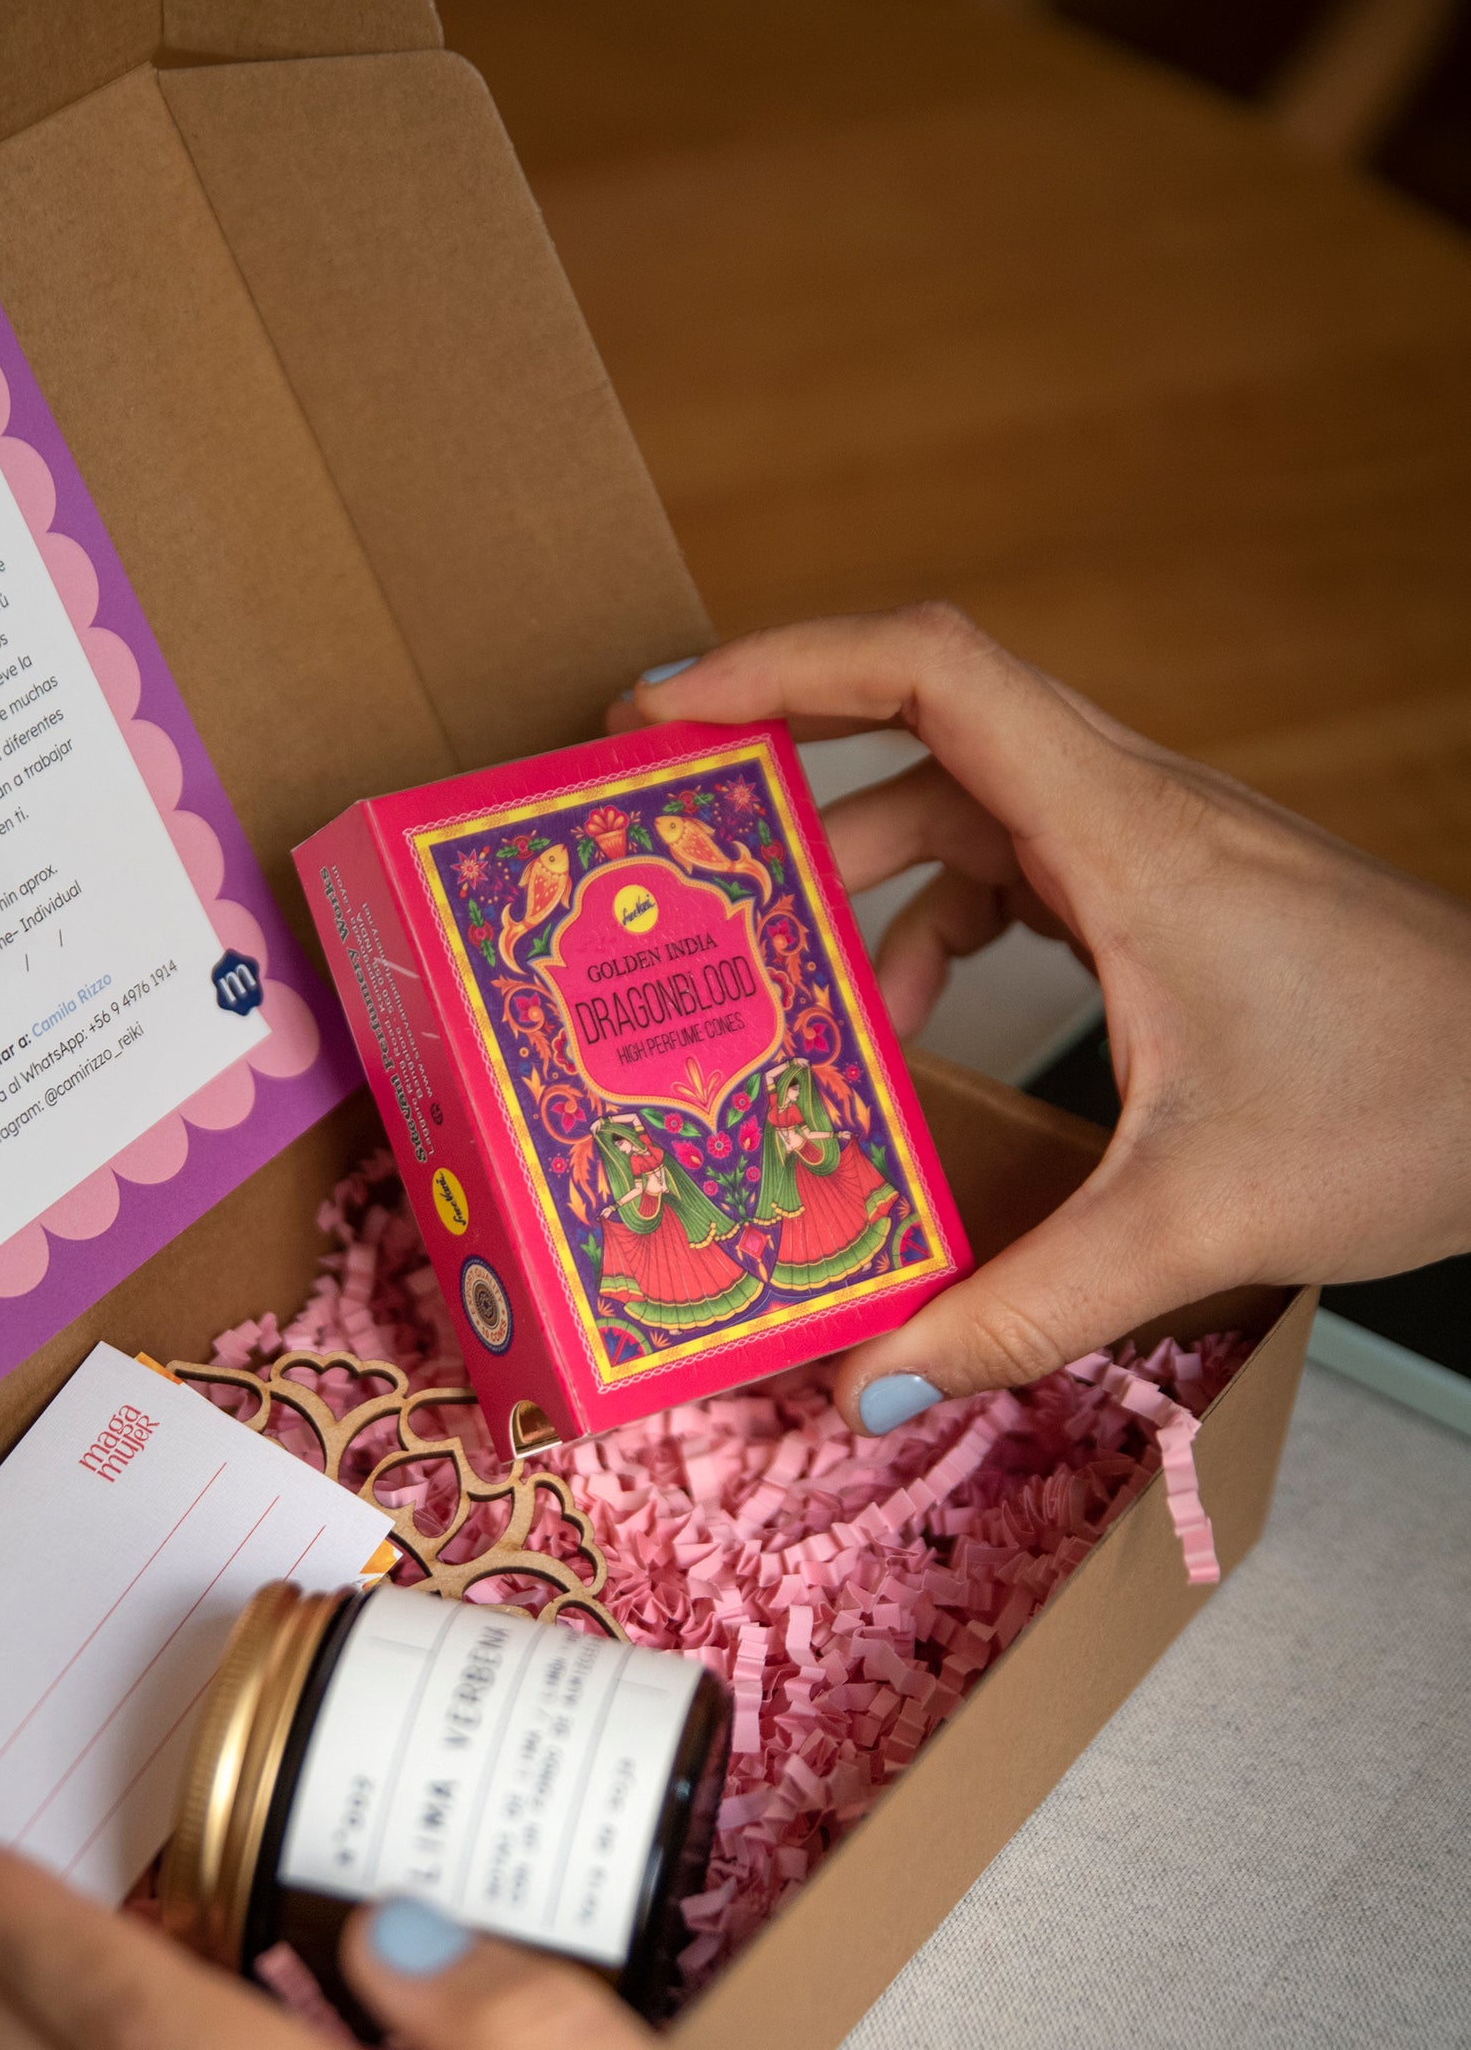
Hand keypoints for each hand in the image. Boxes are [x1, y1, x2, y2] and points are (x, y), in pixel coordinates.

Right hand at [612, 610, 1470, 1428]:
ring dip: (861, 893)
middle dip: (780, 785)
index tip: (655, 717)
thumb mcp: (1193, 1221)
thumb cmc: (1420, 1105)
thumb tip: (865, 1382)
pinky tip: (911, 1039)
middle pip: (916, 733)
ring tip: (783, 1001)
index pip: (925, 674)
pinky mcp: (1175, 900)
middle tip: (671, 855)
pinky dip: (938, 938)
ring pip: (964, 813)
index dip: (775, 667)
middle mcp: (1132, 813)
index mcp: (1124, 836)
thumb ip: (1017, 1306)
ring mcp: (1155, 851)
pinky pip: (1017, 875)